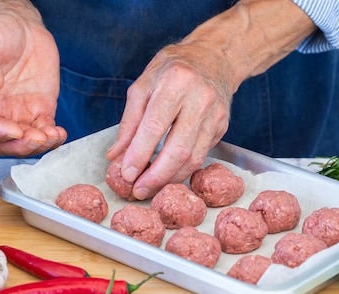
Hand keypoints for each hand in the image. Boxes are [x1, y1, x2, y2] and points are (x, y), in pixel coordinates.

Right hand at [0, 3, 66, 156]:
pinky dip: (53, 137)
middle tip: (37, 138)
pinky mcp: (40, 110)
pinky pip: (46, 131)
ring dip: (40, 145)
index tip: (14, 130)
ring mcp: (19, 113)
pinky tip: (59, 132)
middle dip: (21, 146)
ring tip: (52, 135)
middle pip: (5, 143)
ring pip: (26, 142)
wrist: (21, 26)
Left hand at [107, 42, 232, 199]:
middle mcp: (199, 98)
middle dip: (156, 176)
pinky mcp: (223, 126)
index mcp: (175, 82)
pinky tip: (169, 175)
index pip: (154, 126)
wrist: (214, 58)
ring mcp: (215, 114)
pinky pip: (202, 155)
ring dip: (170, 178)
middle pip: (178, 148)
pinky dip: (184, 170)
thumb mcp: (144, 84)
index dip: (139, 154)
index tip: (127, 174)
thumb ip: (130, 121)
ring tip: (151, 187)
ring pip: (193, 158)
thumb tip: (115, 155)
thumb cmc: (173, 69)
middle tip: (139, 191)